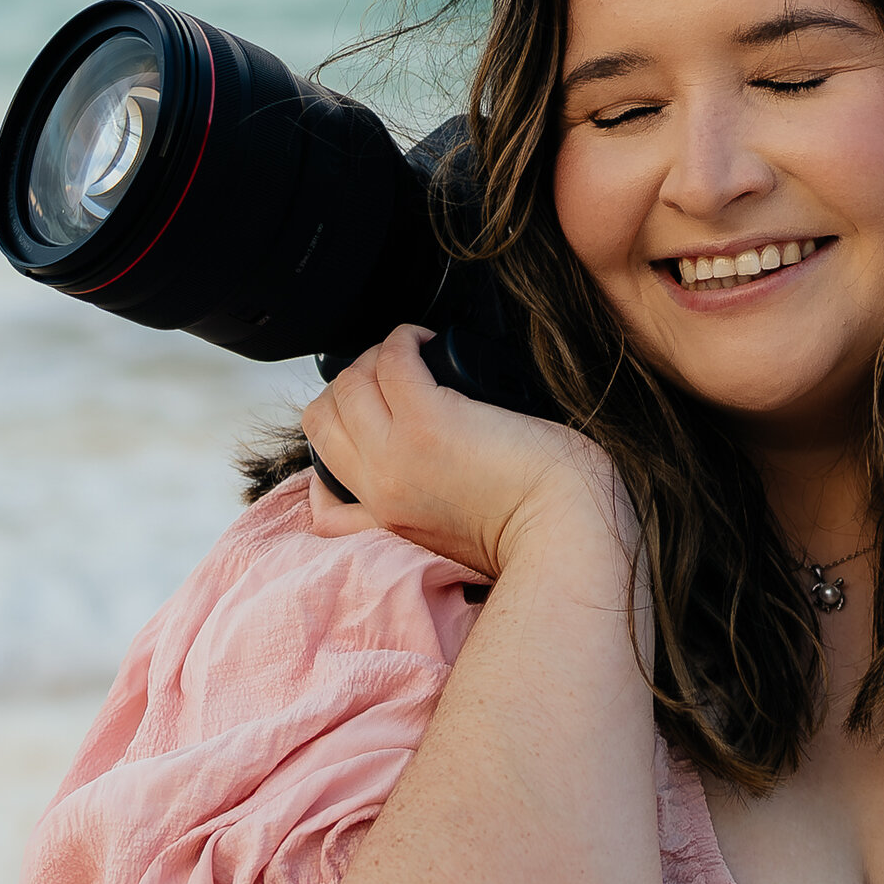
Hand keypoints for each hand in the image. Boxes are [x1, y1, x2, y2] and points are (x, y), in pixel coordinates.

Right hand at [301, 325, 612, 586]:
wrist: (565, 534)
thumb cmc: (532, 531)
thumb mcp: (453, 545)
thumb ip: (422, 519)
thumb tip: (423, 480)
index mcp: (386, 523)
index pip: (319, 498)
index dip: (330, 452)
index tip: (361, 425)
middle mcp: (381, 490)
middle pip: (322, 420)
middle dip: (346, 388)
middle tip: (385, 377)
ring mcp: (399, 453)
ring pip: (348, 385)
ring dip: (372, 357)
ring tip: (407, 353)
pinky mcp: (432, 419)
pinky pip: (392, 360)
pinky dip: (403, 339)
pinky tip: (426, 339)